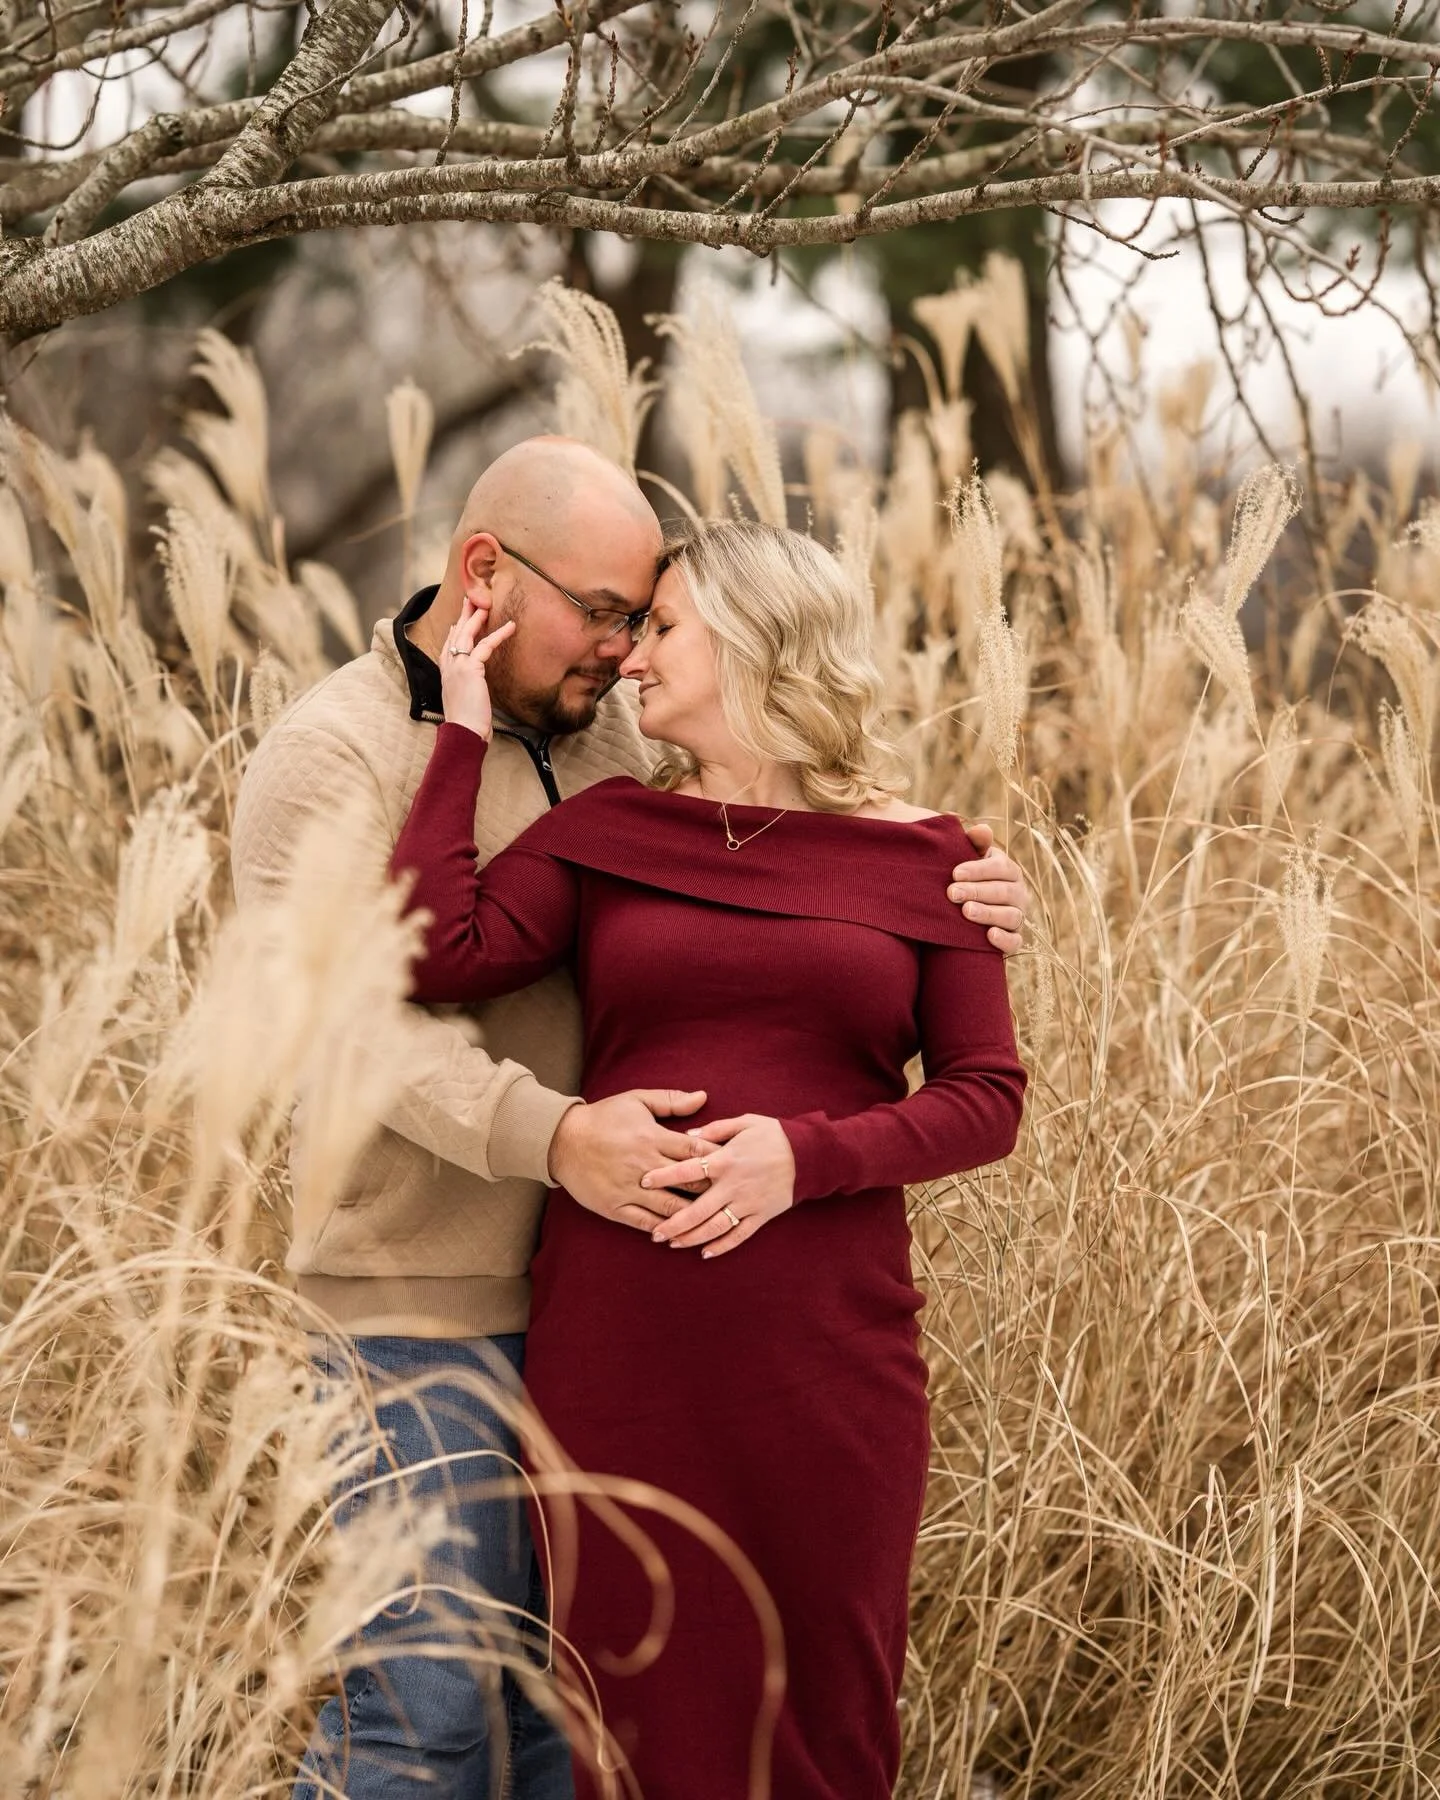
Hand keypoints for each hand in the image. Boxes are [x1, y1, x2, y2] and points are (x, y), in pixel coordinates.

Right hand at [440, 591, 515, 739]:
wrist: (464, 732)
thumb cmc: (468, 723)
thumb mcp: (466, 701)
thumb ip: (469, 688)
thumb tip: (475, 684)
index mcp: (445, 674)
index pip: (448, 646)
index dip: (454, 631)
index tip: (458, 621)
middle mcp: (448, 666)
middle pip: (455, 634)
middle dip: (463, 615)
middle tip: (472, 598)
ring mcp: (456, 666)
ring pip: (466, 634)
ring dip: (477, 617)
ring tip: (487, 603)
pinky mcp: (470, 668)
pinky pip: (486, 645)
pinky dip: (499, 634)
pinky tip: (511, 626)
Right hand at [548, 1088, 721, 1232]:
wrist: (562, 1140)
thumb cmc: (603, 1117)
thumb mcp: (636, 1100)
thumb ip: (671, 1100)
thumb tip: (703, 1097)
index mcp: (653, 1137)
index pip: (695, 1150)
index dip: (718, 1158)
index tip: (735, 1164)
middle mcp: (645, 1165)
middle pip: (689, 1182)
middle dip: (713, 1189)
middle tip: (733, 1195)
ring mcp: (630, 1188)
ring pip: (671, 1207)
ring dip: (694, 1215)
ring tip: (714, 1221)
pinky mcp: (615, 1206)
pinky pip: (645, 1222)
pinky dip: (664, 1229)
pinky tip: (679, 1235)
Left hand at [642, 1114, 795, 1257]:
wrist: (810, 1154)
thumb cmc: (774, 1135)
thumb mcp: (744, 1122)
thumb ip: (714, 1130)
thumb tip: (687, 1136)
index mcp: (726, 1160)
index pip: (687, 1170)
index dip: (664, 1176)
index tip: (643, 1181)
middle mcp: (734, 1185)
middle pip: (698, 1210)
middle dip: (674, 1223)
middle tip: (654, 1233)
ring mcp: (748, 1203)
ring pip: (716, 1227)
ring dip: (692, 1238)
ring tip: (673, 1244)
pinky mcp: (762, 1216)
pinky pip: (739, 1235)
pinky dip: (722, 1246)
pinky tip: (705, 1253)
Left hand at [949, 820, 1030, 953]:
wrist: (960, 914)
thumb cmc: (964, 879)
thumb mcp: (967, 859)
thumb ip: (974, 844)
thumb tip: (983, 829)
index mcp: (1007, 870)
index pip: (1000, 867)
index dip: (978, 870)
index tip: (955, 873)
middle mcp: (1018, 892)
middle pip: (1004, 891)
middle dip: (978, 891)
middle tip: (952, 893)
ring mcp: (1017, 916)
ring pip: (1011, 916)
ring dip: (989, 913)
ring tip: (966, 911)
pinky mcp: (1013, 939)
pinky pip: (1015, 941)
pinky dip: (1005, 939)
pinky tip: (989, 935)